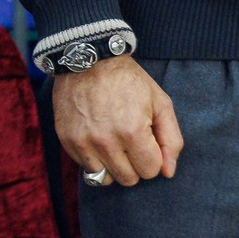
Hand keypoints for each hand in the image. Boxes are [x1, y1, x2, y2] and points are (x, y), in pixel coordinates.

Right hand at [51, 54, 181, 185]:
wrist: (87, 58)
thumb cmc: (127, 80)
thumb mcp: (160, 102)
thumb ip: (171, 139)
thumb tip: (168, 172)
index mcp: (132, 131)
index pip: (150, 171)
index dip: (152, 155)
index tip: (146, 138)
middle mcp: (106, 141)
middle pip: (129, 179)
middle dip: (134, 163)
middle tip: (130, 139)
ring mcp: (83, 142)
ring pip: (106, 179)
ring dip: (113, 165)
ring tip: (113, 141)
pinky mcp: (67, 140)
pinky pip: (86, 168)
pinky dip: (94, 159)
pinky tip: (97, 137)